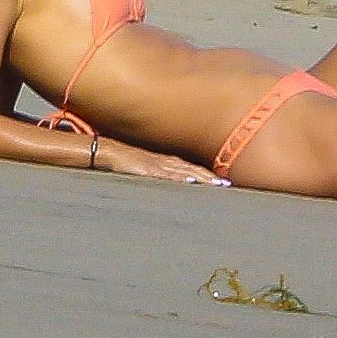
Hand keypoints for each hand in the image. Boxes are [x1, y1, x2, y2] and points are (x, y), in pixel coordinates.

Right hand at [96, 140, 228, 185]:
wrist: (109, 152)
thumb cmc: (127, 163)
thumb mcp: (148, 170)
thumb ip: (162, 176)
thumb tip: (177, 186)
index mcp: (168, 162)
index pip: (193, 169)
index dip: (209, 176)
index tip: (225, 183)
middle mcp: (166, 162)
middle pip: (193, 170)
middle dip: (210, 177)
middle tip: (227, 185)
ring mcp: (158, 165)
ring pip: (184, 172)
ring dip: (201, 178)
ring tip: (216, 184)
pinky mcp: (148, 170)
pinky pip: (166, 175)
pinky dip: (179, 178)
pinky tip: (190, 182)